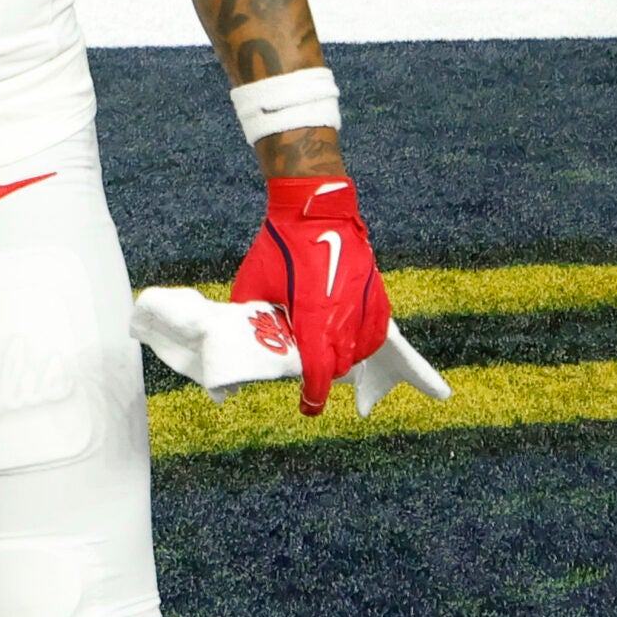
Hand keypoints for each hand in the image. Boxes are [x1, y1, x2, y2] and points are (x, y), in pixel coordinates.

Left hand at [231, 175, 391, 414]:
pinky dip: (364, 342)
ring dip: (345, 359)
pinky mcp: (377, 293)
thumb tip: (238, 338)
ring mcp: (365, 303)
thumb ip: (250, 314)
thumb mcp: (254, 282)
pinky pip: (378, 331)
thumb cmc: (280, 244)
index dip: (313, 394)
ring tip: (327, 357)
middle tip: (309, 376)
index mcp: (314, 314)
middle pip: (341, 364)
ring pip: (363, 351)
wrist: (315, 209)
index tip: (308, 407)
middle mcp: (345, 314)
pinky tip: (350, 341)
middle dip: (325, 375)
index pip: (319, 368)